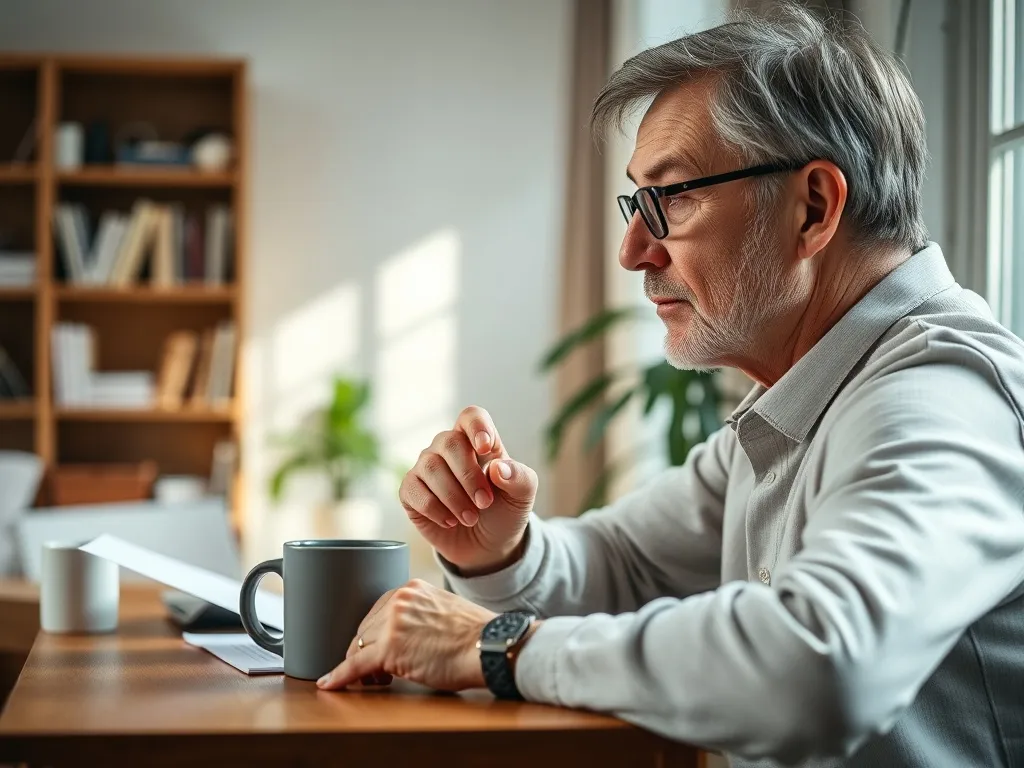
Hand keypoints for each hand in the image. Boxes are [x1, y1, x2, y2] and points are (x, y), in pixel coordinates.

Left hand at [316, 579, 494, 691]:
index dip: (376, 634)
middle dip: (367, 650)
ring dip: (361, 666)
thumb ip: (421, 613)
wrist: (489, 646)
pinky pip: (355, 664)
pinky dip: (339, 676)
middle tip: (376, 671)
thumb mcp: (445, 608)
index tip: (377, 647)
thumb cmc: (476, 635)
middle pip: (366, 629)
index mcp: (411, 588)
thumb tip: (407, 634)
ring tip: (373, 681)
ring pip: (359, 647)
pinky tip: (329, 683)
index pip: (378, 611)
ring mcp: (391, 623)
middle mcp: (398, 600)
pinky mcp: (389, 650)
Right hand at [399, 405, 537, 572]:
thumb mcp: (522, 496)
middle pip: (449, 442)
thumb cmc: (504, 511)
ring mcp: (426, 467)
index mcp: (478, 442)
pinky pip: (414, 491)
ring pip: (430, 468)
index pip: (471, 417)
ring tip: (471, 518)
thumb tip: (496, 468)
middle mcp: (447, 448)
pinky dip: (435, 509)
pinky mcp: (410, 491)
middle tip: (484, 503)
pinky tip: (450, 521)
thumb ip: (519, 478)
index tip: (485, 449)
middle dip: (468, 475)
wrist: (487, 545)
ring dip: (453, 497)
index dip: (476, 427)